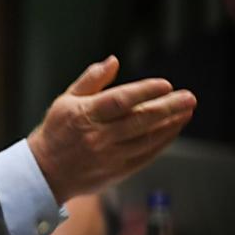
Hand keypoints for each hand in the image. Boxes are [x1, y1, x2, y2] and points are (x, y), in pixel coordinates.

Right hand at [28, 56, 195, 203]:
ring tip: (187, 111)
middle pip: (140, 120)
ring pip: (147, 139)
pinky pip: (145, 156)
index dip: (145, 91)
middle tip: (189, 98)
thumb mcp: (66, 100)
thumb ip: (91, 79)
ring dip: (170, 125)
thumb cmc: (56, 131)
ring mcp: (109, 157)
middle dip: (168, 108)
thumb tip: (114, 61)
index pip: (120, 101)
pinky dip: (162, 142)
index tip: (166, 84)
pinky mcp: (116, 172)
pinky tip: (173, 129)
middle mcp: (98, 137)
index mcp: (85, 115)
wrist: (44, 173)